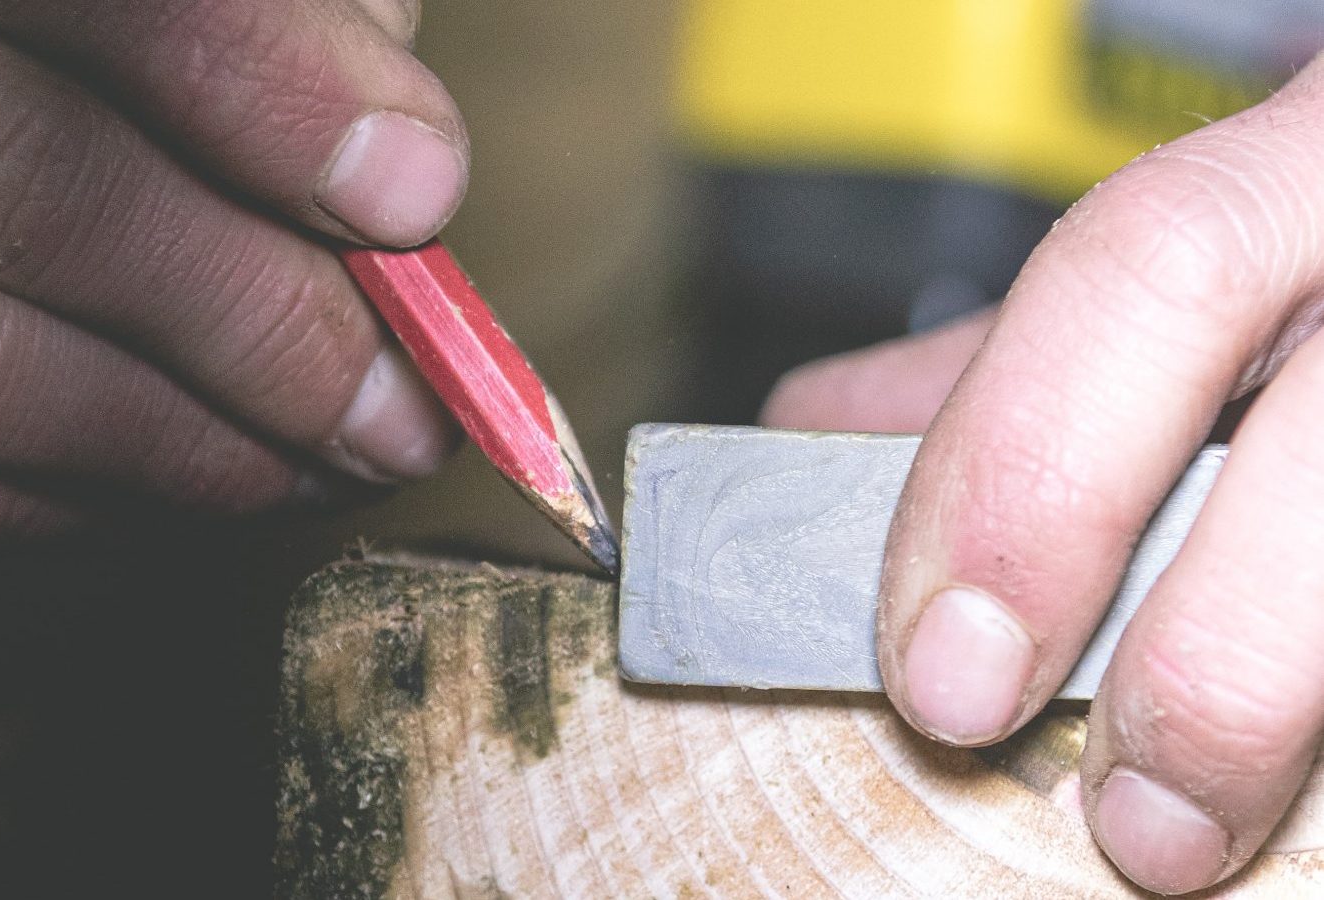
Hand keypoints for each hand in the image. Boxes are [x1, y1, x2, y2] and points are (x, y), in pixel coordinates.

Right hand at [0, 0, 460, 540]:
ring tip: (304, 463)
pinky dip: (35, 502)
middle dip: (255, 319)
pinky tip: (152, 482)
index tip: (414, 195)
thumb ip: (263, 17)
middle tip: (394, 404)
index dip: (266, 89)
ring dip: (171, 445)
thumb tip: (398, 168)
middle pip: (27, 186)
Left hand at [767, 55, 1323, 893]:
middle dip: (1220, 658)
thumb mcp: (1196, 263)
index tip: (943, 674)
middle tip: (1132, 817)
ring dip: (1310, 713)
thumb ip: (1026, 360)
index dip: (1020, 481)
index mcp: (1301, 165)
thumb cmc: (1321, 265)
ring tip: (1219, 833)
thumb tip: (820, 437)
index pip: (1138, 276)